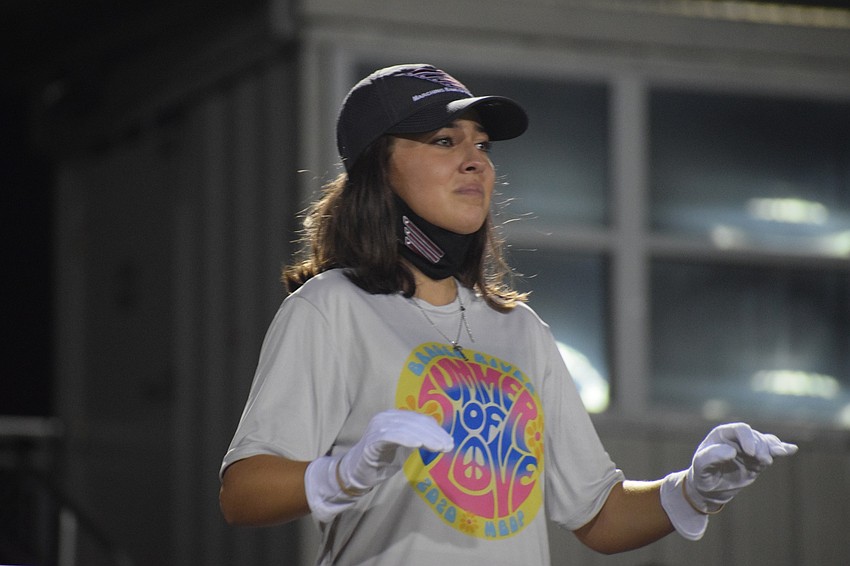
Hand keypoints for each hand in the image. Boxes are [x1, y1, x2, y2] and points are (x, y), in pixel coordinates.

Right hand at [305, 409, 453, 521]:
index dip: (436, 430)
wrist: (356, 473)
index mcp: (395, 417)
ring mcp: (378, 427)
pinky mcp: (372, 440)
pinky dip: (405, 438)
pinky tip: (418, 444)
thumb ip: (419, 439)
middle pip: (415, 422)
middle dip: (434, 434)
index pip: (420, 419)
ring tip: (439, 447)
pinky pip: (391, 436)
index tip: (449, 442)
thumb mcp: (404, 448)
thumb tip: (443, 439)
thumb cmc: (382, 460)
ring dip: (425, 437)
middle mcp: (386, 418)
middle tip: (448, 446)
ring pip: (406, 428)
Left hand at [686, 422, 797, 511]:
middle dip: (761, 447)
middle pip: (756, 437)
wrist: (710, 487)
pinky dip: (782, 449)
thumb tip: (731, 451)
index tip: (751, 452)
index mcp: (723, 434)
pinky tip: (792, 449)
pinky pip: (771, 452)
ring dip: (773, 448)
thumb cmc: (703, 473)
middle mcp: (738, 438)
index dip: (748, 438)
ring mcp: (750, 448)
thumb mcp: (701, 465)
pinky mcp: (758, 460)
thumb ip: (712, 456)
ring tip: (780, 453)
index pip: (740, 430)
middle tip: (764, 460)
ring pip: (766, 443)